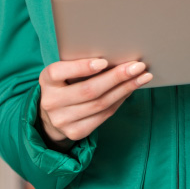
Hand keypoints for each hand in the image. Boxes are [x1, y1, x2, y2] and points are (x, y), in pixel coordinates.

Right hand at [38, 57, 152, 146]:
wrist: (52, 115)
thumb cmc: (65, 83)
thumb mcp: (64, 71)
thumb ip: (80, 64)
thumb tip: (116, 56)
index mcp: (46, 80)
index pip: (60, 71)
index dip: (82, 67)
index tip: (104, 61)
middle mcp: (51, 102)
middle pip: (89, 90)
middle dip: (117, 77)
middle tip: (138, 66)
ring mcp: (62, 120)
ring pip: (101, 104)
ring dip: (125, 89)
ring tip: (142, 77)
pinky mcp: (76, 132)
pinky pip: (104, 115)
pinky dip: (120, 100)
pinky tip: (131, 90)